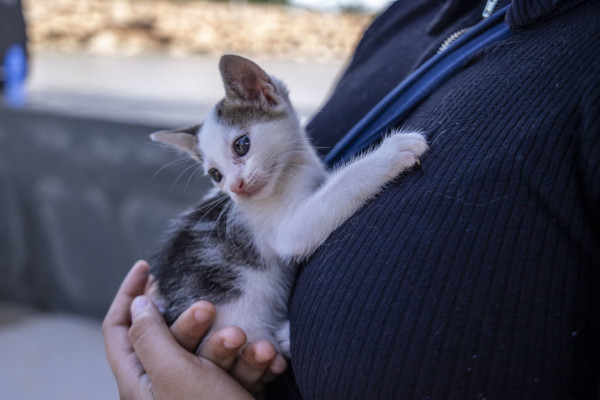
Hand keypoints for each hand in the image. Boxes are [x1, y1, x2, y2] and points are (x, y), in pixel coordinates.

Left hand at [102, 260, 286, 398]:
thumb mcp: (173, 374)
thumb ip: (150, 335)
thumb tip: (140, 303)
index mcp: (139, 381)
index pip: (119, 329)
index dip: (128, 295)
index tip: (147, 267)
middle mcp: (167, 385)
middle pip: (172, 334)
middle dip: (197, 320)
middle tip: (212, 310)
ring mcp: (201, 391)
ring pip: (213, 348)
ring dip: (238, 345)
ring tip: (257, 350)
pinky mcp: (231, 395)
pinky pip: (240, 366)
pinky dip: (257, 362)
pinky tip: (273, 363)